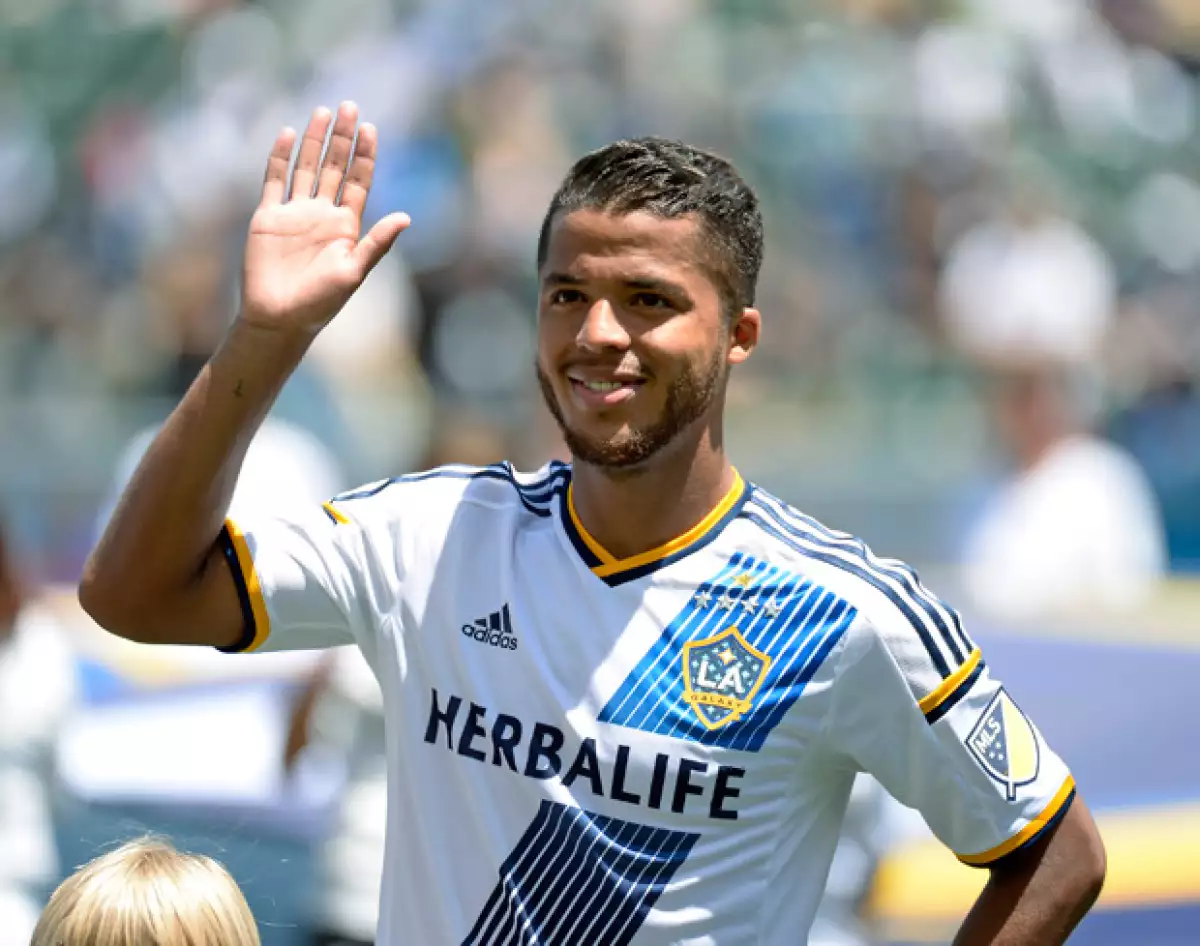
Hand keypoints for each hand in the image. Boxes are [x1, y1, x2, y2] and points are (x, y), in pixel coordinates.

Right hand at [241, 102, 409, 334]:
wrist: (280, 318)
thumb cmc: (321, 302)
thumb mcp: (354, 272)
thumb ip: (377, 243)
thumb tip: (406, 217)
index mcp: (346, 226)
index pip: (357, 181)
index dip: (364, 155)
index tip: (370, 128)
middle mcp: (322, 214)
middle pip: (333, 166)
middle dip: (341, 137)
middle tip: (349, 106)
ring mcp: (294, 214)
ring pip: (305, 167)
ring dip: (313, 140)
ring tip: (322, 111)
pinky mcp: (268, 218)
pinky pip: (274, 181)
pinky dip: (280, 158)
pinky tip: (288, 134)